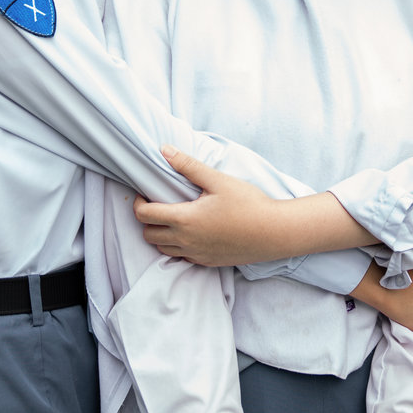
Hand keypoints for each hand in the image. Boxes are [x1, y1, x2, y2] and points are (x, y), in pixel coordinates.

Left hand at [133, 146, 284, 265]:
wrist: (275, 232)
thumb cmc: (249, 204)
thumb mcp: (218, 180)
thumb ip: (188, 166)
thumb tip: (165, 150)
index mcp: (185, 219)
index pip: (145, 215)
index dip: (138, 203)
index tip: (145, 193)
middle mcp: (186, 241)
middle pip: (148, 235)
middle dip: (147, 219)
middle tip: (157, 204)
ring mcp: (196, 254)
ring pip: (162, 249)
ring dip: (160, 234)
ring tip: (173, 217)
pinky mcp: (207, 262)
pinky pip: (181, 257)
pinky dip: (177, 245)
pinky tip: (191, 231)